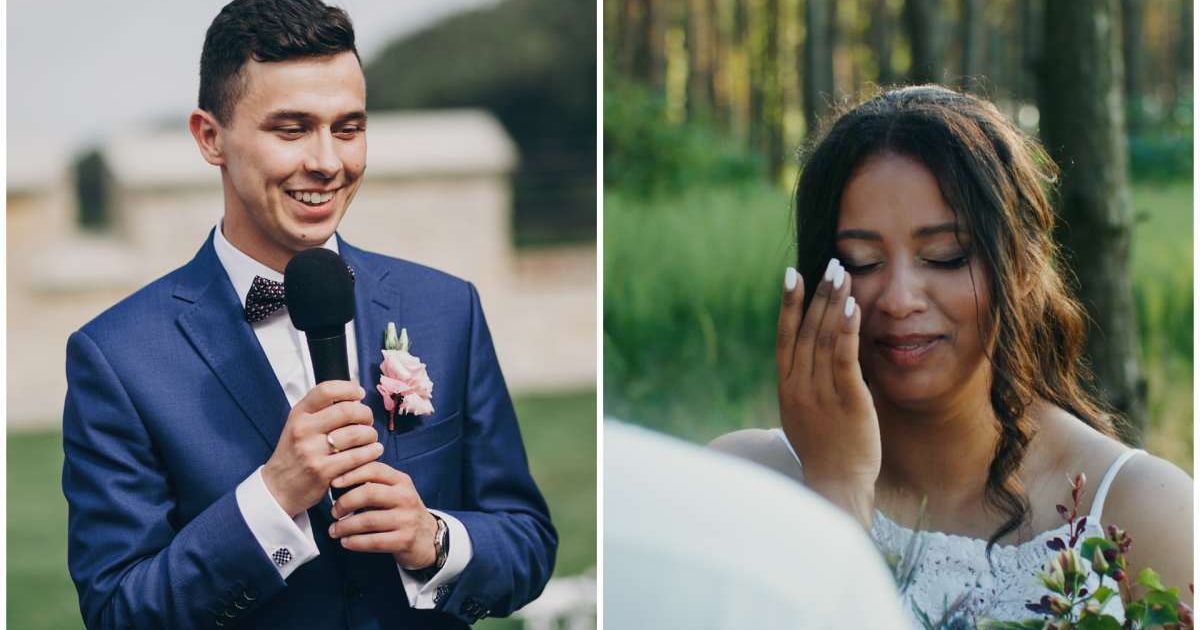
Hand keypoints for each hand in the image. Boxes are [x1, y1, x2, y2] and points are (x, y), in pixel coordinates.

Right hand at [262, 380, 381, 517]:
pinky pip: (357, 457)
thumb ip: (322, 409)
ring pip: (356, 434)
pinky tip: (374, 451)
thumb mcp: (299, 425)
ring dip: (371, 434)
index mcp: (299, 414)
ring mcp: (313, 451)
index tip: (360, 394)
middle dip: (365, 414)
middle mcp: (303, 430)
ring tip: (371, 438)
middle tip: (368, 420)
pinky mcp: (323, 471)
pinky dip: (371, 452)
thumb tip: (355, 391)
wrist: (278, 488)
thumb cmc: (294, 453)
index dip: (348, 388)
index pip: (326, 390)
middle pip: (347, 411)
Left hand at [328, 461, 438, 569]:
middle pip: (369, 494)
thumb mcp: (394, 492)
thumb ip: (373, 483)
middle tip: (334, 512)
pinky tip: (346, 542)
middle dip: (345, 503)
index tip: (333, 483)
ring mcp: (407, 519)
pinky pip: (374, 541)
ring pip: (368, 520)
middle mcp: (406, 497)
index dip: (351, 474)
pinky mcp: (405, 540)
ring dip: (345, 526)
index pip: (374, 469)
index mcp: (401, 481)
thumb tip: (338, 478)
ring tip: (334, 530)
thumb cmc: (402, 512)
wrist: (429, 538)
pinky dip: (355, 542)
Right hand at [777, 260, 879, 525]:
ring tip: (842, 275)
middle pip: (805, 331)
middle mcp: (799, 387)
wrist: (836, 485)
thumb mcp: (806, 413)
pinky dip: (847, 329)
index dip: (787, 304)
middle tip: (830, 264)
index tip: (792, 274)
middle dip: (817, 295)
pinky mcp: (846, 400)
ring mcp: (820, 393)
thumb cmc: (826, 450)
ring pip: (824, 338)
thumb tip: (818, 351)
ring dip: (833, 303)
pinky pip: (844, 358)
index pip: (784, 337)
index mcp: (787, 388)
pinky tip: (852, 307)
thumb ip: (808, 383)